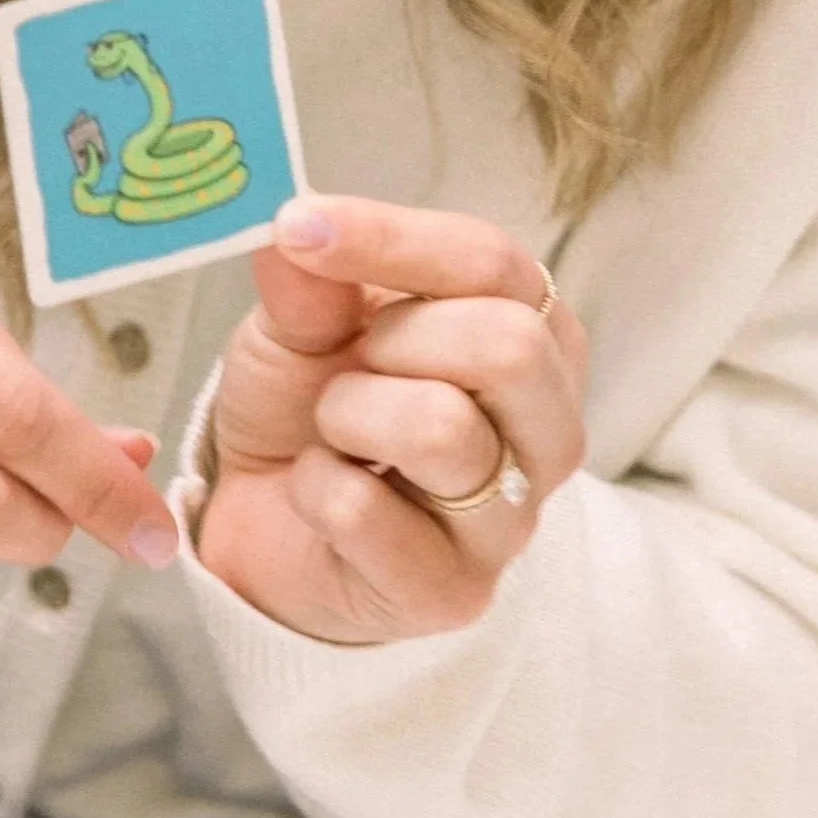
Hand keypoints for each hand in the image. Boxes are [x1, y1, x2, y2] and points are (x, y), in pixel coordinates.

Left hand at [194, 197, 587, 644]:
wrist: (269, 527)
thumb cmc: (312, 409)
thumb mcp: (301, 325)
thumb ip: (310, 284)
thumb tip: (295, 229)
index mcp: (535, 334)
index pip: (493, 263)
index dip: (393, 237)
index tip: (300, 226)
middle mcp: (547, 425)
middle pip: (509, 346)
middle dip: (394, 338)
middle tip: (345, 359)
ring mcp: (512, 517)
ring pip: (443, 430)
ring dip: (349, 415)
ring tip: (332, 430)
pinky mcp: (456, 591)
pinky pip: (366, 514)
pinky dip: (314, 489)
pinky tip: (319, 495)